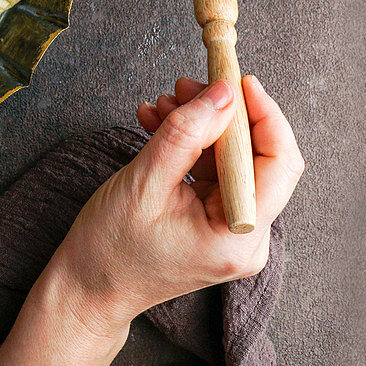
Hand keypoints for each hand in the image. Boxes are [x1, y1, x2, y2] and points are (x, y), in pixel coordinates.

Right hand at [50, 76, 303, 335]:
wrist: (88, 286)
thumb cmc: (111, 247)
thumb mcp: (145, 182)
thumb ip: (186, 134)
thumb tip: (222, 93)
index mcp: (238, 237)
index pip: (278, 164)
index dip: (264, 115)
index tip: (238, 79)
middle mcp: (245, 237)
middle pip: (256, 159)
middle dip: (223, 115)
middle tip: (189, 84)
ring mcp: (229, 231)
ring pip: (230, 160)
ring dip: (200, 126)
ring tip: (164, 102)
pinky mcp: (211, 222)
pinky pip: (210, 172)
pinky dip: (188, 145)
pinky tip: (159, 123)